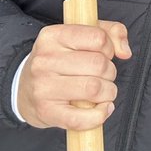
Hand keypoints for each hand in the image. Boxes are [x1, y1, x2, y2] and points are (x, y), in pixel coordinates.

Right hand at [16, 20, 130, 130]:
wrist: (25, 89)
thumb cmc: (60, 60)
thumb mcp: (80, 37)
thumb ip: (110, 33)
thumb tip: (125, 51)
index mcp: (53, 36)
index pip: (98, 37)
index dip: (109, 48)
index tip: (104, 54)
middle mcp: (45, 60)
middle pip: (99, 64)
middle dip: (110, 72)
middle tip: (104, 76)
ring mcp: (43, 87)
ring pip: (94, 88)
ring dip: (108, 92)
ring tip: (103, 92)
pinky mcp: (46, 112)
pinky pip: (82, 118)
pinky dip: (100, 115)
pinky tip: (102, 109)